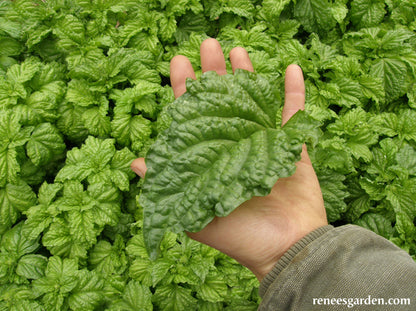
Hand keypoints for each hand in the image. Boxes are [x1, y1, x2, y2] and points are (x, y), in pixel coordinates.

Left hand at [131, 38, 326, 280]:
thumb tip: (136, 162)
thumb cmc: (238, 238)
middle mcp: (235, 147)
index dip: (186, 90)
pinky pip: (295, 115)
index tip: (179, 62)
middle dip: (215, 73)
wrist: (285, 251)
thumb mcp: (194, 215)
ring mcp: (265, 145)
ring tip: (238, 50)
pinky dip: (294, 93)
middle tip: (208, 45)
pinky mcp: (292, 148)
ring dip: (248, 76)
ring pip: (255, 102)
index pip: (194, 117)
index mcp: (211, 158)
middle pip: (223, 102)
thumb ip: (168, 187)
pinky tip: (291, 69)